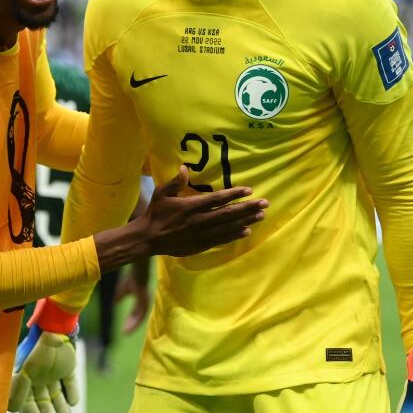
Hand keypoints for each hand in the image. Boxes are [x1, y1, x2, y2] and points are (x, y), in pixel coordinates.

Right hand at [7, 319, 78, 412]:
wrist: (56, 326)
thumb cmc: (37, 348)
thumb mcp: (24, 369)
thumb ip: (18, 388)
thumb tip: (12, 408)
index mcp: (23, 382)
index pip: (24, 407)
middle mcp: (36, 382)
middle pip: (43, 410)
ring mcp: (52, 377)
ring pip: (58, 403)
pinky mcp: (67, 370)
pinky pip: (71, 388)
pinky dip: (73, 396)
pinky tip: (71, 400)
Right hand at [114, 270, 148, 333]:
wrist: (137, 271)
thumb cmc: (132, 278)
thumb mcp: (122, 289)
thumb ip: (120, 296)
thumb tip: (115, 301)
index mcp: (141, 302)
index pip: (136, 315)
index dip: (130, 321)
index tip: (123, 329)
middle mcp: (144, 304)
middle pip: (138, 318)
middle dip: (131, 326)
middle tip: (124, 333)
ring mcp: (146, 303)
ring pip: (140, 319)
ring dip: (133, 326)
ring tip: (125, 332)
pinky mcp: (144, 302)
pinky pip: (140, 315)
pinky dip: (135, 321)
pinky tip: (129, 325)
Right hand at [139, 166, 266, 256]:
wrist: (148, 239)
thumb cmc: (156, 213)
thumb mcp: (161, 194)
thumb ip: (174, 182)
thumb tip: (184, 167)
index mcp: (191, 206)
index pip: (217, 199)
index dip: (234, 194)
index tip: (249, 190)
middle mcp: (199, 220)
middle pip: (228, 214)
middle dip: (248, 208)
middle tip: (264, 203)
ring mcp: (201, 234)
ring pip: (228, 227)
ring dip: (246, 221)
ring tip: (260, 215)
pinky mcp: (201, 245)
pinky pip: (221, 239)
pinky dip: (234, 235)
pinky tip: (246, 231)